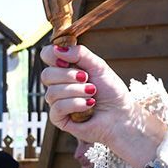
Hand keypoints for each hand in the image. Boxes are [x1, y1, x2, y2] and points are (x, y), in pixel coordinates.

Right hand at [40, 44, 164, 167]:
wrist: (121, 114)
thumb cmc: (111, 90)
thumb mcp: (99, 66)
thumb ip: (80, 54)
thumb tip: (58, 48)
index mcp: (67, 69)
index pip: (47, 56)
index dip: (52, 55)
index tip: (68, 60)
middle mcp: (59, 84)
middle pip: (46, 75)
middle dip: (68, 75)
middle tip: (86, 78)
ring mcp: (58, 102)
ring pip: (52, 92)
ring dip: (77, 91)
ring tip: (92, 93)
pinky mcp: (59, 119)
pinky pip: (57, 108)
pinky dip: (76, 104)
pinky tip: (89, 105)